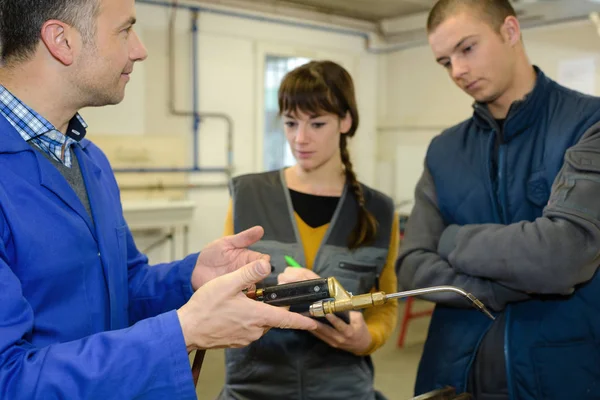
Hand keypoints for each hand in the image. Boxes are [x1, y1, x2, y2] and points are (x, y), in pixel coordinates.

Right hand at [177, 259, 317, 350]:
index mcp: (257, 316)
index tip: (313, 323)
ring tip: (241, 300)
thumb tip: (266, 264)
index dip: (302, 321)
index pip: (286, 320)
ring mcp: (245, 337)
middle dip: (271, 307)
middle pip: (272, 318)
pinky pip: (248, 328)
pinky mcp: (236, 341)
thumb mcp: (228, 283)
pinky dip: (246, 319)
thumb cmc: (206, 307)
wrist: (187, 329)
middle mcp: (254, 330)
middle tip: (259, 294)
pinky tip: (232, 310)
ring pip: (260, 323)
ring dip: (256, 312)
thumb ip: (249, 273)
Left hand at [192, 226, 267, 289]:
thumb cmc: (212, 255)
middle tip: (257, 274)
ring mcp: (242, 283)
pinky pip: (244, 297)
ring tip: (248, 283)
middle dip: (262, 275)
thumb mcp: (226, 243)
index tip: (264, 263)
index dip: (265, 262)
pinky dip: (245, 296)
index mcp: (249, 258)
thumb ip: (243, 238)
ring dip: (254, 285)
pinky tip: (241, 293)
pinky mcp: (235, 294)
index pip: (263, 260)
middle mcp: (248, 271)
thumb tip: (260, 229)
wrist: (196, 271)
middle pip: (262, 274)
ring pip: (255, 286)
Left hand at [311, 311, 371, 354]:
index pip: (340, 325)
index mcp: (348, 332)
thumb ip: (349, 312)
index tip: (327, 313)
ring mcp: (334, 342)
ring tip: (305, 319)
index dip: (333, 320)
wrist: (361, 345)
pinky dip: (314, 331)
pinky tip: (308, 325)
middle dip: (317, 323)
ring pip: (321, 334)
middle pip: (327, 330)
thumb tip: (338, 304)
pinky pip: (320, 337)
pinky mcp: (330, 343)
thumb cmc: (360, 329)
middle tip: (310, 315)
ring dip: (313, 327)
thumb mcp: (359, 319)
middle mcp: (340, 338)